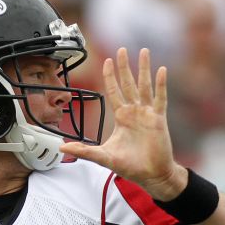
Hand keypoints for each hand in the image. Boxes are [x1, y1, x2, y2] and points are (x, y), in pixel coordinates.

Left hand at [59, 47, 187, 199]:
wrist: (151, 175)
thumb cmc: (130, 166)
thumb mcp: (103, 157)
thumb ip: (84, 150)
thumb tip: (62, 147)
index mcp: (122, 117)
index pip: (114, 91)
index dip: (110, 76)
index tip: (107, 61)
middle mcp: (134, 112)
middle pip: (128, 83)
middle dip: (124, 67)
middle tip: (121, 50)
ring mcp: (147, 114)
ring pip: (144, 86)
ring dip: (144, 69)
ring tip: (143, 52)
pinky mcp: (159, 119)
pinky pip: (160, 98)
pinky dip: (161, 84)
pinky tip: (161, 70)